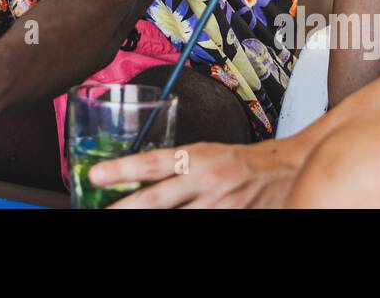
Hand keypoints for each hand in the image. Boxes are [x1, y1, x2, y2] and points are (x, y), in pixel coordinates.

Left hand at [88, 135, 310, 208]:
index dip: (122, 169)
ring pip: (175, 219)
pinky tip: (167, 223)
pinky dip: (182, 225)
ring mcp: (218, 206)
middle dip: (126, 208)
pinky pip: (199, 227)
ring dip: (149, 219)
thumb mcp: (202, 152)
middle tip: (102, 212)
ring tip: (126, 217)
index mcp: (194, 157)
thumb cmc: (237, 161)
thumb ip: (173, 166)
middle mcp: (204, 181)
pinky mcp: (230, 219)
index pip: (151, 162)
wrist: (283, 170)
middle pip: (157, 200)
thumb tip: (135, 177)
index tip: (95, 175)